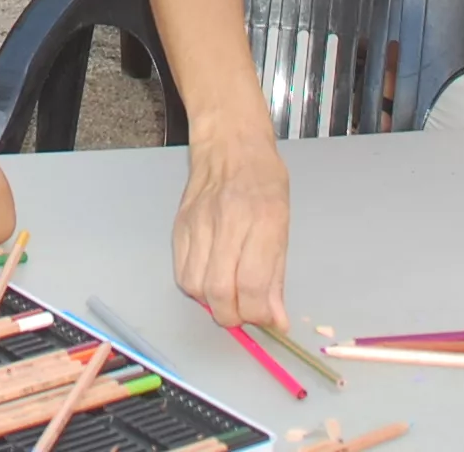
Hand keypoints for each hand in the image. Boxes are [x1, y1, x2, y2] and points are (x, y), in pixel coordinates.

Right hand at [170, 131, 289, 329]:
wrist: (229, 143)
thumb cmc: (264, 181)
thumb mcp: (283, 224)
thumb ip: (276, 275)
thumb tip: (276, 321)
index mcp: (263, 220)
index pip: (254, 284)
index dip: (260, 314)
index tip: (269, 320)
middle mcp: (228, 222)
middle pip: (220, 292)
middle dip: (234, 316)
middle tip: (246, 313)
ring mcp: (198, 224)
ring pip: (196, 287)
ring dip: (213, 303)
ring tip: (229, 294)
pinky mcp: (179, 227)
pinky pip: (181, 273)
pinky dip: (196, 288)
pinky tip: (211, 278)